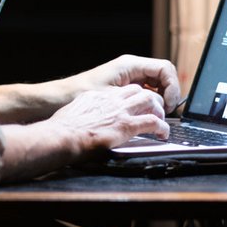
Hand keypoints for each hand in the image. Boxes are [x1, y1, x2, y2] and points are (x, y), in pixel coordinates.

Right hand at [47, 84, 169, 151]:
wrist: (64, 135)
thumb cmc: (64, 128)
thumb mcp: (75, 111)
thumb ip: (85, 111)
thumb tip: (85, 118)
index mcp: (98, 95)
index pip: (122, 90)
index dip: (132, 97)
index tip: (136, 106)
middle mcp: (111, 98)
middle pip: (139, 90)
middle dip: (149, 100)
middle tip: (153, 112)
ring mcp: (120, 110)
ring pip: (150, 100)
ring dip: (158, 111)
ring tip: (160, 121)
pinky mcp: (127, 125)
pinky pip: (152, 122)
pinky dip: (162, 128)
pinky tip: (163, 134)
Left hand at [70, 55, 181, 113]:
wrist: (62, 96)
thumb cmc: (82, 93)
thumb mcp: (113, 98)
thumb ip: (138, 100)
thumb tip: (159, 105)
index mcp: (130, 65)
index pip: (165, 69)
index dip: (173, 87)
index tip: (170, 105)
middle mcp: (132, 67)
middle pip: (164, 75)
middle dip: (170, 93)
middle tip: (167, 112)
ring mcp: (130, 75)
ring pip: (157, 83)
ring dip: (162, 98)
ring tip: (159, 115)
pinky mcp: (126, 85)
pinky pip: (147, 89)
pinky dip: (153, 100)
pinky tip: (148, 113)